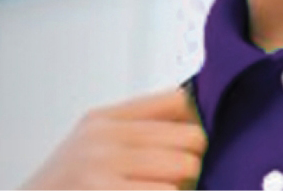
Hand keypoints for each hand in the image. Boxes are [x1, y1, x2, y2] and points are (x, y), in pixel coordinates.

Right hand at [20, 86, 206, 189]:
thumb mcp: (90, 149)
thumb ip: (134, 132)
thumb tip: (192, 123)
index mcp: (103, 120)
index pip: (176, 101)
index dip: (191, 126)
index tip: (188, 148)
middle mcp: (103, 139)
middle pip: (190, 139)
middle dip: (192, 165)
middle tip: (179, 183)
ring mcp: (101, 169)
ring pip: (183, 172)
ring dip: (182, 190)